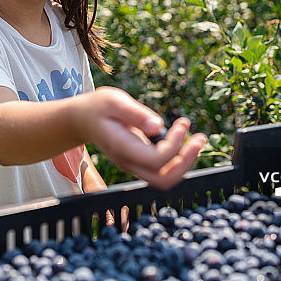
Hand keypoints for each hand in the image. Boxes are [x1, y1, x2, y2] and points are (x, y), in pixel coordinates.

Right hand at [77, 87, 207, 190]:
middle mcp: (128, 163)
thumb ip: (135, 113)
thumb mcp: (114, 101)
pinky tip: (184, 140)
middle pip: (163, 179)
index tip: (182, 123)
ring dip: (185, 163)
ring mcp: (133, 165)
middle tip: (199, 139)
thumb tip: (157, 125)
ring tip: (197, 139)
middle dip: (187, 162)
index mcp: (122, 148)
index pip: (156, 159)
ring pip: (165, 179)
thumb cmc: (97, 107)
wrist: (82, 120)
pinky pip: (162, 171)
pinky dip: (178, 160)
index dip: (175, 145)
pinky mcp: (139, 162)